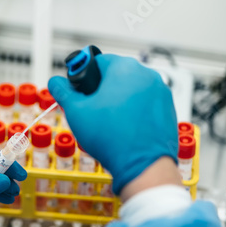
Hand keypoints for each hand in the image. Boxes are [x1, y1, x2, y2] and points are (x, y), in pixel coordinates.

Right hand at [48, 54, 177, 194]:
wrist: (143, 165)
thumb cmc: (113, 138)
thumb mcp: (76, 112)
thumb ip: (63, 92)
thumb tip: (56, 83)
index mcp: (125, 68)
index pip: (98, 61)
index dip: (85, 77)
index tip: (80, 91)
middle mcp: (147, 75)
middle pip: (116, 75)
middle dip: (102, 91)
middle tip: (92, 110)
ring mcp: (161, 92)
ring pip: (131, 90)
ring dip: (119, 101)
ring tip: (109, 123)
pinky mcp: (168, 108)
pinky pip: (146, 104)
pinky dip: (134, 112)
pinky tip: (124, 128)